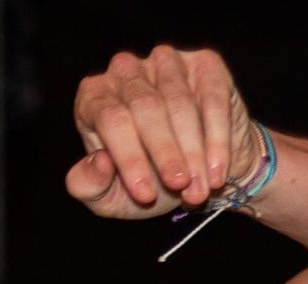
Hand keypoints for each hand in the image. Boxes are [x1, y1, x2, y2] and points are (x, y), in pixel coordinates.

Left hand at [66, 46, 262, 219]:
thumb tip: (99, 162)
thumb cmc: (147, 182)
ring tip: (199, 190)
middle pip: (145, 108)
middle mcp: (125, 71)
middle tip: (179, 186)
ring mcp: (166, 62)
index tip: (145, 195)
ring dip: (193, 152)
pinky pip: (213, 99)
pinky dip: (217, 139)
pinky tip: (218, 171)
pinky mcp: (205, 65)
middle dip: (164, 153)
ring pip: (180, 103)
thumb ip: (89, 186)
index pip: (111, 120)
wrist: (197, 175)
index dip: (129, 158)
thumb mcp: (110, 196)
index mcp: (93, 97)